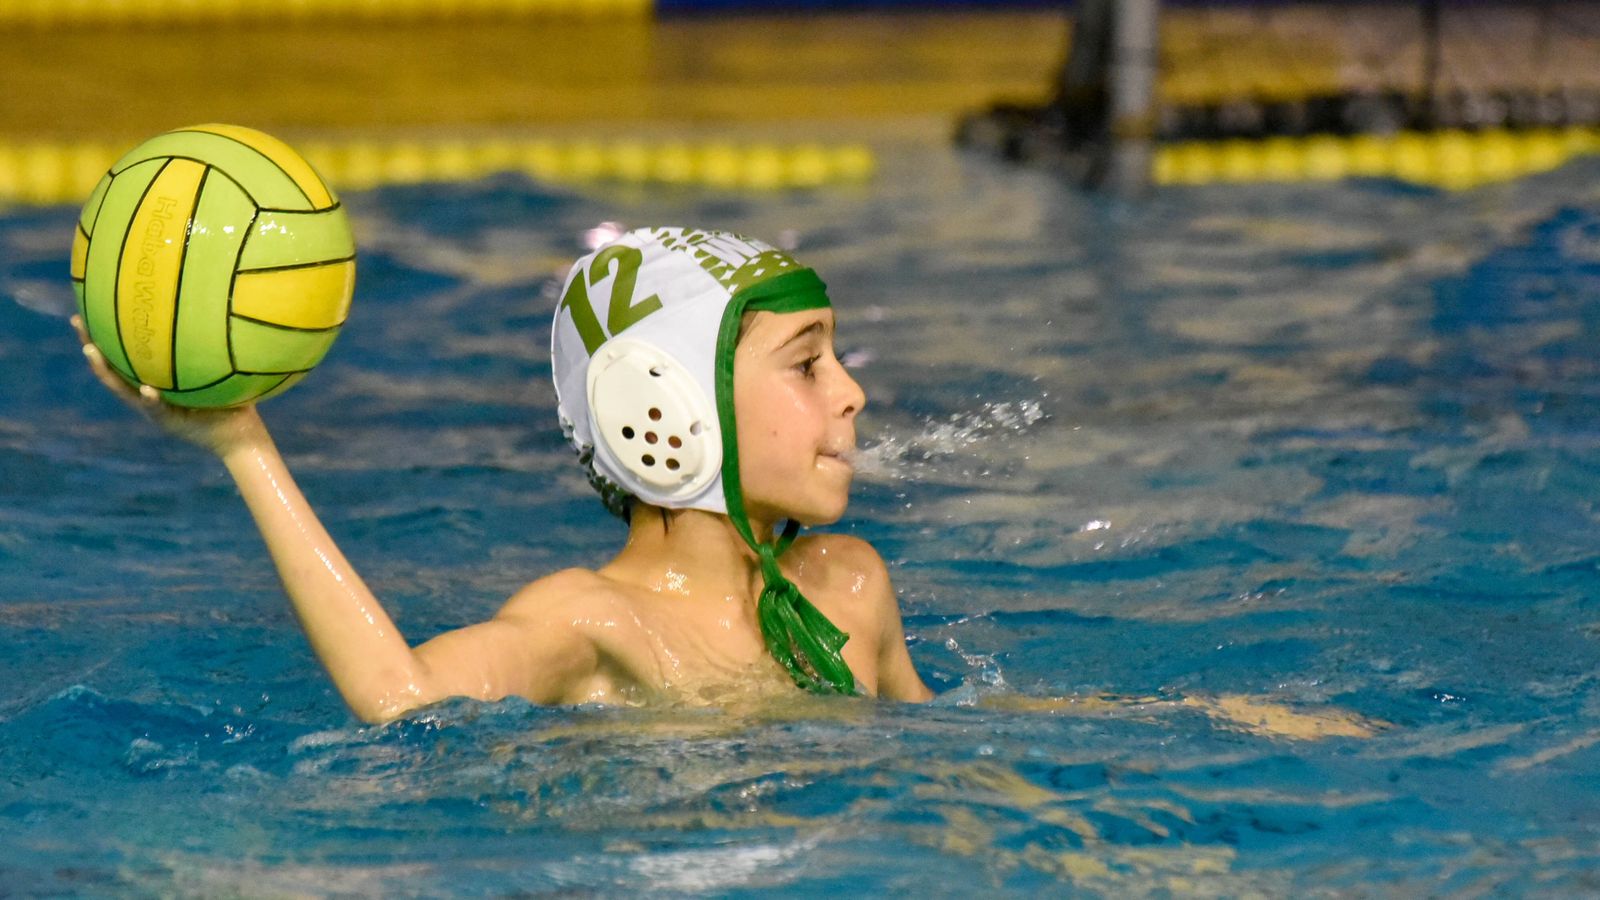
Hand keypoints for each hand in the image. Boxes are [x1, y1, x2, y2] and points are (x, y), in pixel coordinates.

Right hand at [73, 315, 266, 456]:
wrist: (241, 436)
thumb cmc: (233, 399)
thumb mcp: (220, 366)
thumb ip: (213, 344)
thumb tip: (219, 304)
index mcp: (156, 381)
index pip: (125, 356)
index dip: (106, 335)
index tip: (92, 309)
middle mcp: (148, 394)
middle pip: (112, 368)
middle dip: (91, 345)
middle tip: (77, 322)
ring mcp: (155, 410)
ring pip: (123, 389)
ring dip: (106, 371)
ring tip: (91, 351)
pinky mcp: (170, 424)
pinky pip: (159, 410)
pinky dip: (152, 399)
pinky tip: (147, 389)